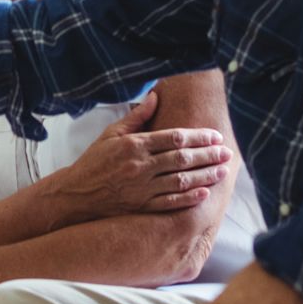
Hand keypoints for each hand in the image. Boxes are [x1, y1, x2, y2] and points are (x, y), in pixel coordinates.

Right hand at [44, 91, 232, 226]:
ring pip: (180, 181)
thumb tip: (155, 96)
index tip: (215, 136)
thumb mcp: (110, 134)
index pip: (174, 138)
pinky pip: (170, 203)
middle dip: (208, 155)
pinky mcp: (141, 207)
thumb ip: (136, 116)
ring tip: (222, 171)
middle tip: (227, 153)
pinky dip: (189, 198)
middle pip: (182, 159)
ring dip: (205, 176)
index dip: (198, 137)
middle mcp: (140, 166)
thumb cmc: (94, 162)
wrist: (75, 195)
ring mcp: (141, 188)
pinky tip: (205, 193)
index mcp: (134, 145)